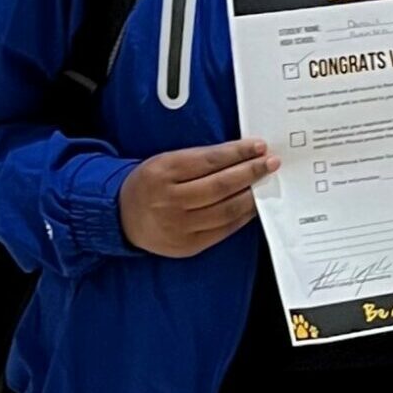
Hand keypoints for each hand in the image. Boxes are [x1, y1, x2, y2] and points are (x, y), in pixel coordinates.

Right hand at [117, 139, 275, 257]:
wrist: (121, 218)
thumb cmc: (151, 183)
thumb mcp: (166, 162)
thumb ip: (200, 158)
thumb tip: (243, 154)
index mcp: (163, 174)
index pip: (209, 161)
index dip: (238, 153)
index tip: (259, 146)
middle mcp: (169, 202)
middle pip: (220, 186)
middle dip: (251, 172)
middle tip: (271, 163)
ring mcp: (178, 227)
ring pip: (225, 210)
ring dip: (251, 195)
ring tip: (266, 183)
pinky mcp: (187, 246)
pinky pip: (223, 230)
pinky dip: (242, 216)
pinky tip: (252, 204)